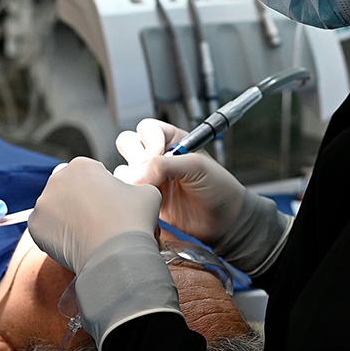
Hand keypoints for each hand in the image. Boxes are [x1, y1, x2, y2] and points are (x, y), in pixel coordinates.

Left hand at [28, 156, 161, 274]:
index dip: (101, 186)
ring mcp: (43, 203)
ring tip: (86, 233)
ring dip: (66, 215)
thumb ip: (135, 185)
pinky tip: (74, 242)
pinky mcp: (35, 226)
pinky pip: (45, 227)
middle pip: (67, 186)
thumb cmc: (132, 220)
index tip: (109, 202)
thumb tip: (132, 193)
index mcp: (81, 165)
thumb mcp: (146, 192)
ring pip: (54, 206)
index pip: (88, 172)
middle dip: (78, 198)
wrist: (116, 254)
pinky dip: (56, 234)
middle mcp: (57, 179)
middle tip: (95, 218)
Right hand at [115, 118, 292, 274]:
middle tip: (150, 176)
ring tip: (150, 192)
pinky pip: (127, 192)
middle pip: (129, 144)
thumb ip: (166, 164)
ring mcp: (151, 177)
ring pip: (124, 168)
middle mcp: (159, 156)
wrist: (225, 222)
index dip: (148, 142)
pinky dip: (130, 195)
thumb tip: (137, 173)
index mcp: (173, 140)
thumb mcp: (197, 167)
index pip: (146, 129)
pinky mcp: (147, 198)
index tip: (157, 157)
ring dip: (131, 178)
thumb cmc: (219, 188)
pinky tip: (146, 202)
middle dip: (136, 159)